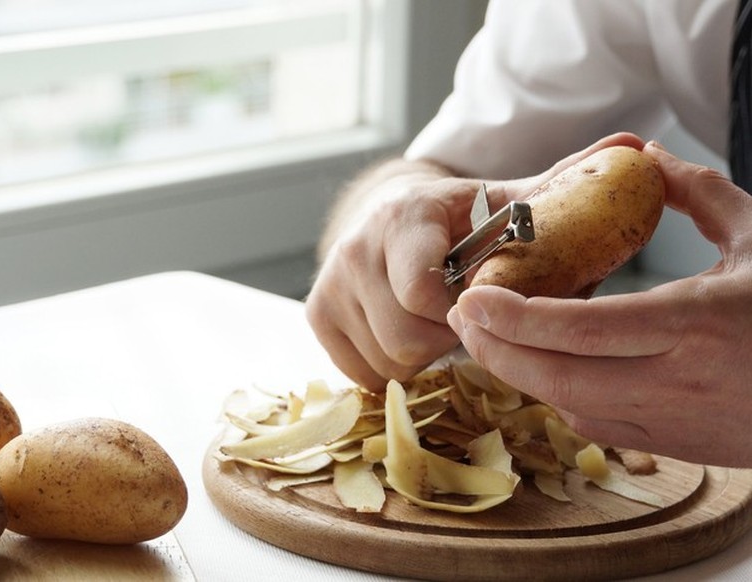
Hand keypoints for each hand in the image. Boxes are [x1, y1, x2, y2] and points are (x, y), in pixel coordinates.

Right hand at [306, 133, 644, 389]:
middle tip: (468, 320)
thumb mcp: (507, 200)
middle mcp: (354, 249)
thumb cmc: (462, 217)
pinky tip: (412, 339)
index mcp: (404, 218)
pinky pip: (360, 372)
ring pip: (384, 360)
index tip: (485, 308)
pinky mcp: (317, 314)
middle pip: (405, 336)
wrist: (390, 213)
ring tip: (441, 326)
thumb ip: (562, 187)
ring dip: (424, 357)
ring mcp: (329, 285)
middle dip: (447, 340)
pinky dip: (392, 368)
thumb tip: (632, 148)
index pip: (422, 292)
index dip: (462, 316)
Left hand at [449, 141, 751, 466]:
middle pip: (557, 377)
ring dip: (516, 374)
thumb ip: (700, 194)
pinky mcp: (672, 443)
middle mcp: (677, 380)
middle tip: (461, 317)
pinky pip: (593, 423)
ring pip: (567, 406)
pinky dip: (555, 394)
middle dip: (495, 350)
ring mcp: (672, 420)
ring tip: (485, 338)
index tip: (470, 298)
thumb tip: (648, 157)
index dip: (516, 318)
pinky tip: (539, 366)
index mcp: (697, 324)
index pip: (582, 330)